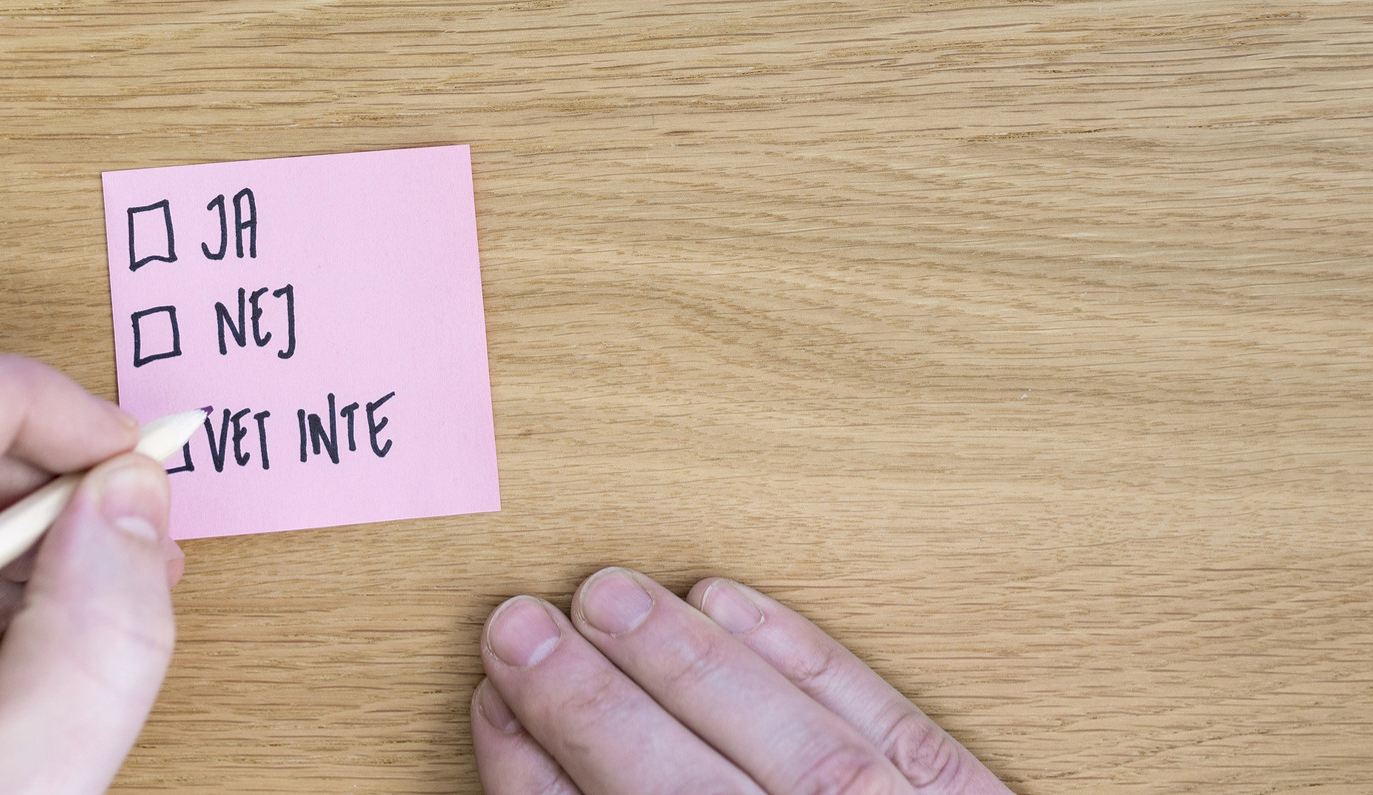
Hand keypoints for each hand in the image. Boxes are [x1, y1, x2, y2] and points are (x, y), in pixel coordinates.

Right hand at [471, 570, 1013, 793]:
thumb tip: (544, 786)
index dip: (542, 787)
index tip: (493, 718)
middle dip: (597, 708)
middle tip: (518, 630)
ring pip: (795, 746)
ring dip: (689, 663)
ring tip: (608, 597)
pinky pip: (880, 720)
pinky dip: (801, 655)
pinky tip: (732, 604)